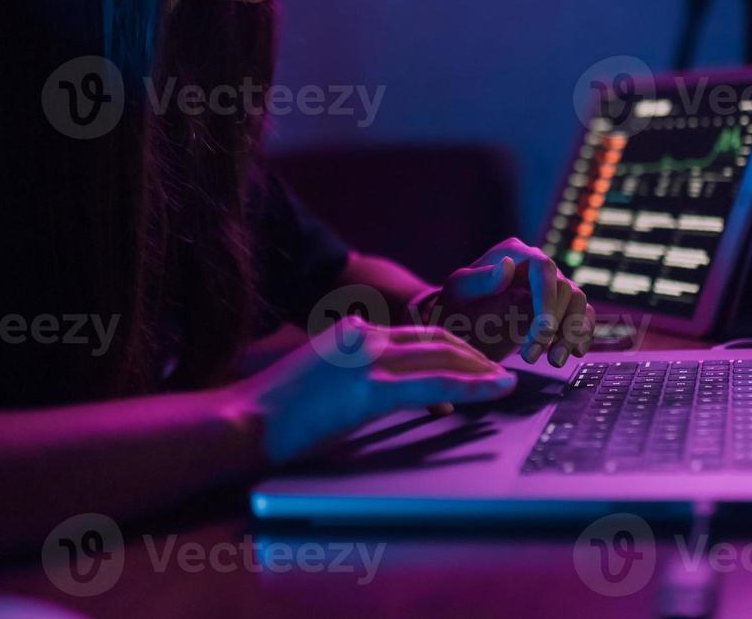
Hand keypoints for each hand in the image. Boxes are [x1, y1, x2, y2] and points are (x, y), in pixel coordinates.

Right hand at [233, 315, 517, 465]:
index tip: (473, 358)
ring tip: (504, 382)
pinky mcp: (370, 390)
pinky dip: (470, 387)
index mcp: (354, 332)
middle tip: (497, 371)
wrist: (246, 419)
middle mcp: (365, 337)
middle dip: (472, 355)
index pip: (416, 333)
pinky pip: (434, 386)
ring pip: (442, 358)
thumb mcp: (318, 373)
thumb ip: (349, 368)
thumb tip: (373, 377)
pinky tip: (491, 390)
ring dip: (479, 369)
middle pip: (435, 340)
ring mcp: (368, 360)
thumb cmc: (275, 409)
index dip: (451, 346)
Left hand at [420, 237, 594, 366]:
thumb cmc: (456, 301)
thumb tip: (508, 267)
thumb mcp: (459, 290)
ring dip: (572, 333)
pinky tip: (575, 352)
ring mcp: (551, 285)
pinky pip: (582, 316)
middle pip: (564, 289)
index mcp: (514, 253)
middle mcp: (538, 266)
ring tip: (555, 360)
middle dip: (554, 327)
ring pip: (578, 303)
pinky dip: (582, 334)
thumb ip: (481, 280)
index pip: (543, 268)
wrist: (461, 320)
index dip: (547, 298)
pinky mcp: (559, 307)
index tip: (542, 330)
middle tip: (531, 356)